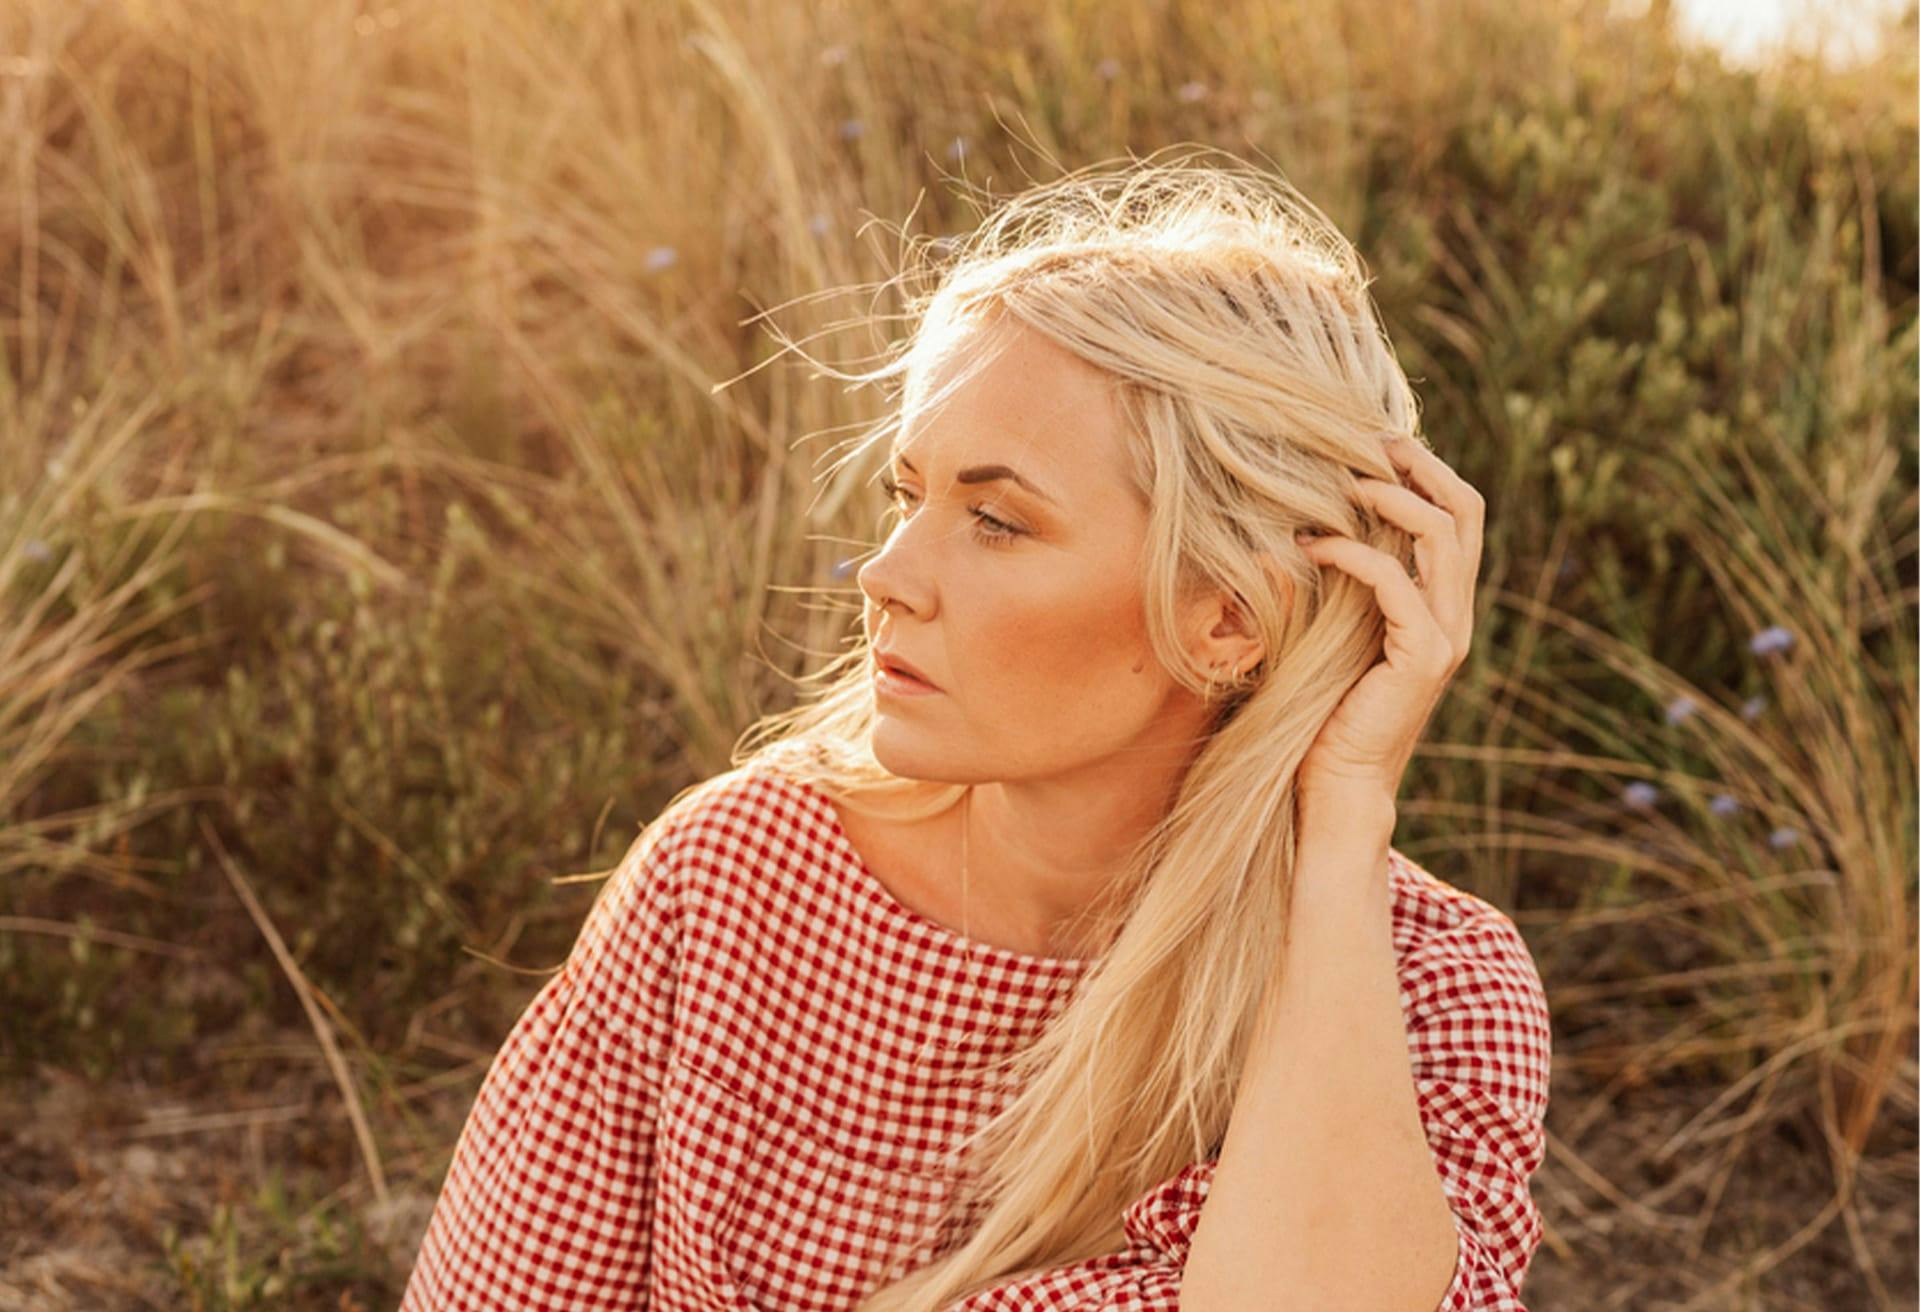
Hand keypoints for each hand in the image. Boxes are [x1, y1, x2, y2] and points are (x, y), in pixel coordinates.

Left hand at [1293, 435, 1484, 806]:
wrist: (1335, 783)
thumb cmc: (1322, 707)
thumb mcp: (1334, 627)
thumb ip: (1342, 580)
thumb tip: (1305, 518)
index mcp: (1443, 602)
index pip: (1459, 513)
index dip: (1426, 469)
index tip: (1372, 442)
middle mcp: (1456, 614)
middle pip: (1466, 509)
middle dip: (1419, 465)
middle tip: (1363, 440)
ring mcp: (1447, 636)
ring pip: (1443, 536)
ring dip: (1390, 499)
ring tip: (1339, 484)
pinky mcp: (1423, 659)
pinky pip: (1398, 585)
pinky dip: (1356, 555)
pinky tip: (1313, 547)